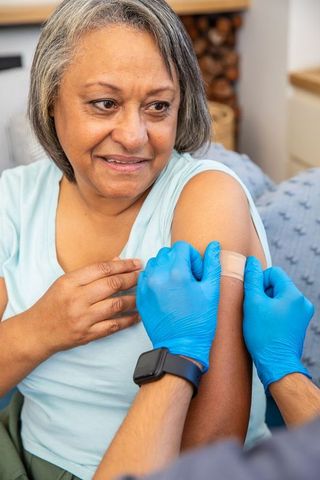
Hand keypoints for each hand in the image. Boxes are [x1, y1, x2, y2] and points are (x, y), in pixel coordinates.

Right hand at [27, 258, 141, 354]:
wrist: (36, 332)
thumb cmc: (52, 304)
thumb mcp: (65, 283)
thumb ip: (90, 273)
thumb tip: (117, 262)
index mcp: (70, 282)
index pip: (102, 269)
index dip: (123, 265)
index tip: (137, 263)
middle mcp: (77, 299)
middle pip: (112, 285)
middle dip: (133, 279)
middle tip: (145, 276)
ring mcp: (83, 318)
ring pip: (116, 305)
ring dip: (134, 299)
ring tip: (145, 294)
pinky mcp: (88, 334)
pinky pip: (114, 325)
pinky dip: (129, 319)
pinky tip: (138, 314)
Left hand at [137, 241, 220, 370]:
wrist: (181, 347)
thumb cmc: (199, 321)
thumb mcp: (211, 291)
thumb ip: (212, 264)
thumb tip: (214, 244)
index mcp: (176, 272)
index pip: (182, 247)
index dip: (193, 258)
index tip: (197, 273)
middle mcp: (158, 275)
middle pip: (168, 252)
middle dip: (180, 261)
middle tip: (189, 280)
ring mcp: (146, 285)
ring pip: (155, 262)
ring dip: (166, 268)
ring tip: (177, 286)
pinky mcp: (141, 295)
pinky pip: (146, 276)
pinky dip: (156, 278)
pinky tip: (166, 292)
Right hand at [243, 256, 313, 389]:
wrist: (276, 363)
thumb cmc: (264, 335)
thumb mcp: (253, 303)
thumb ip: (252, 280)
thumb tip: (251, 262)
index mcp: (293, 294)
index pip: (274, 272)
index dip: (259, 281)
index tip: (252, 296)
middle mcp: (302, 302)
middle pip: (277, 285)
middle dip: (263, 293)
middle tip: (254, 309)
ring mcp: (302, 314)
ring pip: (279, 298)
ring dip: (267, 304)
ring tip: (259, 319)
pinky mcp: (299, 324)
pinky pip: (283, 309)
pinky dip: (273, 313)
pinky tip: (265, 325)